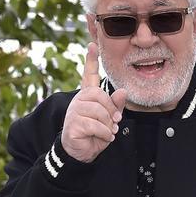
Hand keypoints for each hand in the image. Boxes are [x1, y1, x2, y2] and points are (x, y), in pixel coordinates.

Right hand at [61, 43, 128, 162]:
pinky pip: (95, 125)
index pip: (89, 75)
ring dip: (108, 124)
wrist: (82, 152)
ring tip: (108, 131)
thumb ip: (117, 105)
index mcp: (89, 96)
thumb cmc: (97, 133)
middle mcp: (80, 100)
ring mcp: (74, 111)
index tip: (92, 45)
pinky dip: (104, 134)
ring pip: (98, 112)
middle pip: (100, 96)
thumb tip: (123, 91)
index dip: (91, 60)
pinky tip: (103, 137)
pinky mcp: (72, 124)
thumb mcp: (111, 118)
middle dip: (111, 111)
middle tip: (114, 122)